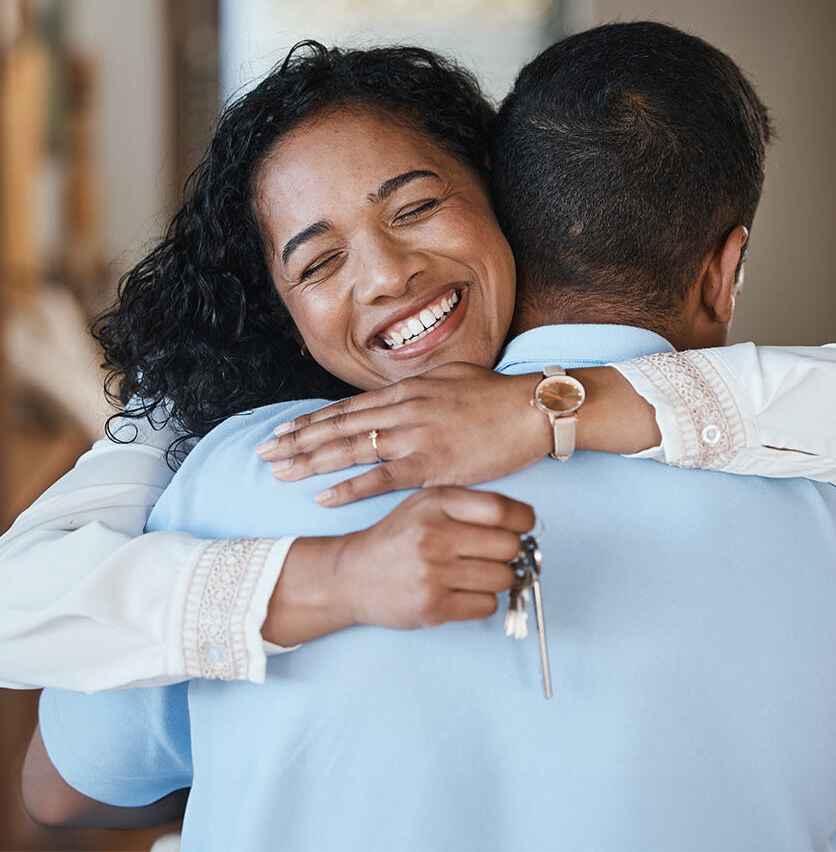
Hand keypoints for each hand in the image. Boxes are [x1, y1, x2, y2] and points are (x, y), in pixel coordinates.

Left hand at [256, 363, 551, 505]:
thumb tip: (398, 395)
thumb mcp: (451, 377)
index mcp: (407, 390)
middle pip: (339, 426)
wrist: (531, 410)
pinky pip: (381, 479)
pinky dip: (350, 488)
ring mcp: (415, 437)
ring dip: (311, 462)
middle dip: (298, 440)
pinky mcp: (432, 465)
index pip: (348, 407)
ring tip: (279, 471)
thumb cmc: (496, 395)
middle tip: (264, 452)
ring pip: (351, 449)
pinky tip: (324, 497)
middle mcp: (403, 410)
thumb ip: (419, 389)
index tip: (284, 429)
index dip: (312, 420)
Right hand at [261, 487, 534, 644]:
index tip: (523, 527)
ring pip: (502, 578)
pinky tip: (463, 592)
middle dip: (510, 552)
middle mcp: (433, 536)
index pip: (502, 510)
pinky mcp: (431, 608)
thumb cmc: (398, 537)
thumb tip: (525, 521)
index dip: (523, 520)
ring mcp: (432, 574)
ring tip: (477, 573)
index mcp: (436, 504)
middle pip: (508, 547)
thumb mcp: (428, 504)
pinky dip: (483, 601)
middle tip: (497, 554)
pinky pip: (486, 606)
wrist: (351, 575)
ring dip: (498, 578)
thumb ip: (472, 505)